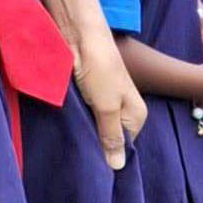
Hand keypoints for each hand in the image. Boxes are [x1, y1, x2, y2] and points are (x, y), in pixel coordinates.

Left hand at [73, 21, 146, 165]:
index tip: (94, 166)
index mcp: (136, 115)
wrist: (79, 35)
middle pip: (110, 138)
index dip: (110, 156)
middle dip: (96, 146)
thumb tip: (119, 167)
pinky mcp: (87, 95)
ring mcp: (104, 102)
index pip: (125, 147)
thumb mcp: (107, 107)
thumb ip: (112, 137)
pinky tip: (66, 126)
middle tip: (79, 156)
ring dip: (83, 133)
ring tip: (71, 142)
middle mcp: (122, 110)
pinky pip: (83, 116)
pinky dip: (76, 120)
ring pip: (95, 128)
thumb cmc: (99, 69)